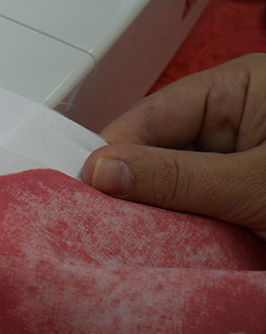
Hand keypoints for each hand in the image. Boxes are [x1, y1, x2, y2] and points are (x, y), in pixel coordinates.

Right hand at [82, 54, 265, 238]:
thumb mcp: (255, 181)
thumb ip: (179, 177)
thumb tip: (103, 171)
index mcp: (237, 89)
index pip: (152, 114)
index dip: (114, 150)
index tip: (85, 186)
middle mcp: (233, 120)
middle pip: (155, 148)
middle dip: (132, 185)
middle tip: (99, 220)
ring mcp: (236, 161)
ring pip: (169, 182)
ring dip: (154, 212)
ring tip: (126, 237)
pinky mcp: (238, 198)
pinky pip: (191, 207)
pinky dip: (177, 230)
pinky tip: (156, 244)